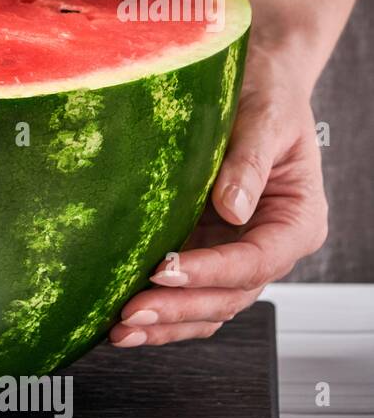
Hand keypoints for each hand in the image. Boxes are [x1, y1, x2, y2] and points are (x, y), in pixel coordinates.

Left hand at [110, 48, 328, 346]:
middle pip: (228, 296)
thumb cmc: (267, 96)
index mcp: (297, 222)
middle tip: (130, 314)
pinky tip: (123, 322)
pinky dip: (159, 311)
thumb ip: (249, 162)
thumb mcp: (265, 119)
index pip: (254, 261)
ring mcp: (233, 254)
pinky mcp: (203, 252)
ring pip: (205, 307)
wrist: (253, 86)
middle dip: (178, 309)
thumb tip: (233, 209)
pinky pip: (185, 294)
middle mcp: (268, 246)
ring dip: (165, 323)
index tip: (164, 272)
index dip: (209, 272)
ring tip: (120, 332)